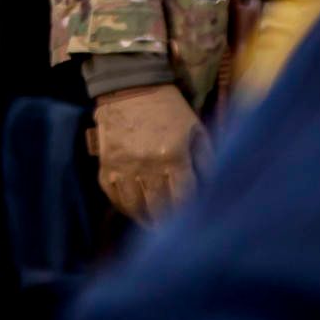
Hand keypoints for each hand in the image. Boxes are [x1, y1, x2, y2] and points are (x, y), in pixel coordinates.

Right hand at [91, 83, 202, 224]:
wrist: (130, 85)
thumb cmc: (169, 109)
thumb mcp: (196, 130)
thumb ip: (207, 161)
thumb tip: (214, 189)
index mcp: (173, 155)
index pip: (183, 198)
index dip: (189, 215)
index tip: (193, 224)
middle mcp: (147, 164)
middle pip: (159, 208)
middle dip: (168, 224)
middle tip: (174, 233)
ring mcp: (123, 166)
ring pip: (135, 206)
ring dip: (145, 220)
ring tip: (154, 226)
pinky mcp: (106, 163)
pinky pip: (113, 195)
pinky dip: (123, 207)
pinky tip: (134, 211)